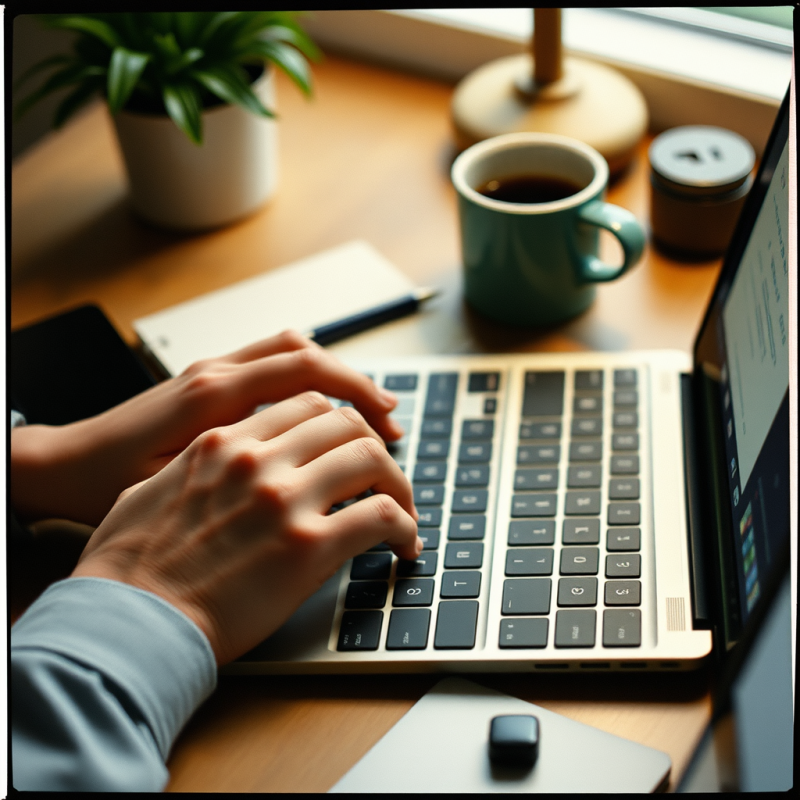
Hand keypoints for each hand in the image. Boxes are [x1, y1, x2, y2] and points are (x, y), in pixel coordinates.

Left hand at [10, 330, 403, 524]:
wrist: (63, 465)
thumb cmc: (108, 484)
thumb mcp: (174, 488)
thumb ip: (234, 475)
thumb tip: (307, 485)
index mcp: (212, 397)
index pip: (306, 373)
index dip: (358, 396)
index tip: (390, 429)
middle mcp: (215, 373)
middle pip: (308, 355)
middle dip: (359, 385)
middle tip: (393, 424)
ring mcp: (211, 371)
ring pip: (292, 350)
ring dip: (337, 377)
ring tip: (370, 413)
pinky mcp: (208, 381)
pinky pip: (272, 363)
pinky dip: (309, 378)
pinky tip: (323, 410)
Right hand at [72, 392, 421, 664]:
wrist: (126, 622)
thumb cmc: (128, 567)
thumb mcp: (148, 492)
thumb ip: (193, 470)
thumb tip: (214, 473)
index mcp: (222, 441)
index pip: (305, 403)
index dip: (338, 422)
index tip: (350, 442)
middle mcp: (258, 459)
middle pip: (345, 422)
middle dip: (374, 444)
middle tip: (384, 473)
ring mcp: (285, 499)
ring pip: (372, 458)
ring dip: (399, 483)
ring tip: (404, 510)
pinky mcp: (307, 546)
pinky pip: (381, 516)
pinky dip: (404, 526)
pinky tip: (405, 545)